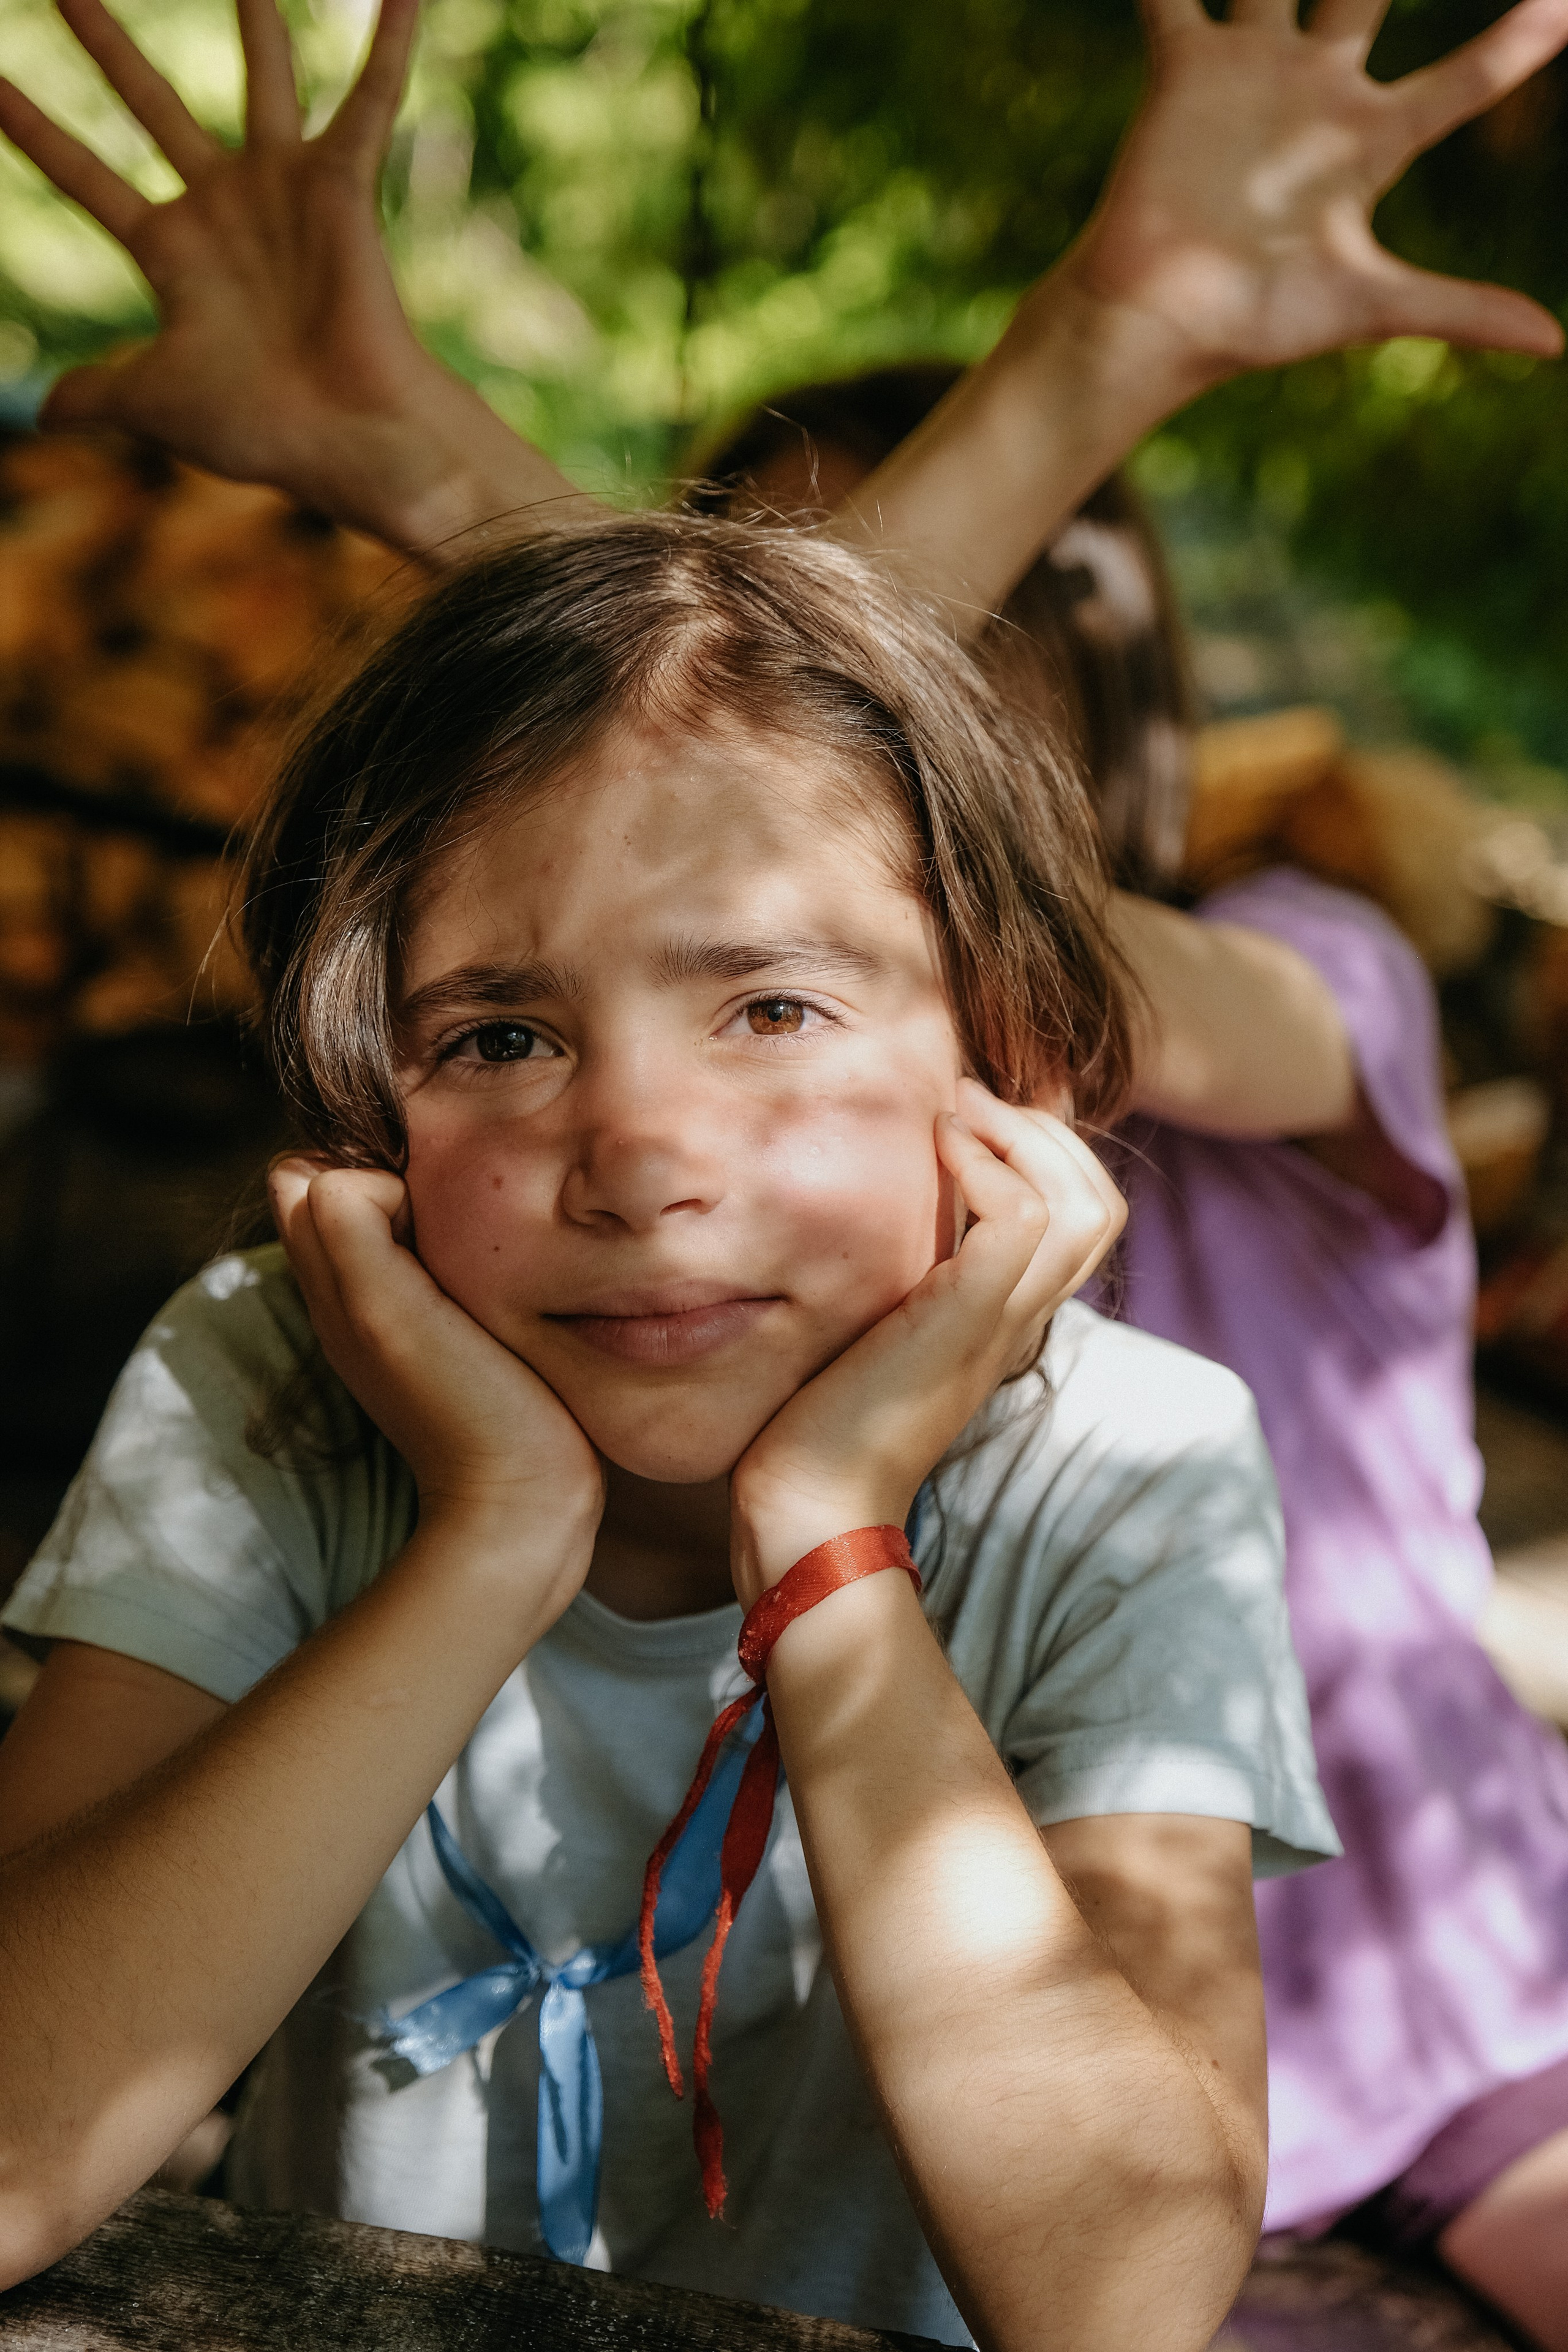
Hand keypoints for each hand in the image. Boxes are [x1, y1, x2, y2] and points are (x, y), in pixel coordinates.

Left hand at [0, 0, 580, 550]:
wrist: (345, 438)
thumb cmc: (259, 426)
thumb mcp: (153, 401)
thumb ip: (96, 391)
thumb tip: (44, 415)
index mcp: (174, 253)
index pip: (83, 174)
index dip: (34, 127)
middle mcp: (225, 208)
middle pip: (150, 103)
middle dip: (106, 44)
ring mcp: (285, 190)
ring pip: (262, 77)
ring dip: (255, 16)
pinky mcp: (344, 185)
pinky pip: (371, 100)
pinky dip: (390, 43)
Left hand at [269, 1157, 603, 1567]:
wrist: (522, 1508)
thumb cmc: (464, 1407)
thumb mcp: (386, 1307)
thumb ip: (349, 1225)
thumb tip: (361, 1178)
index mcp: (329, 1281)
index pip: (305, 1175)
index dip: (361, 1165)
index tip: (422, 1197)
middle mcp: (347, 1298)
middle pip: (337, 1194)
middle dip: (388, 1180)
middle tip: (450, 1212)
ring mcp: (392, 1323)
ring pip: (385, 1228)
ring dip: (425, 1217)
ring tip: (473, 1246)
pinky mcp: (441, 1344)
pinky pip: (427, 1265)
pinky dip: (451, 1255)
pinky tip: (489, 1284)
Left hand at [728, 1081, 1124, 1602]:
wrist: (811, 1508)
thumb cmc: (817, 1425)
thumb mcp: (867, 1332)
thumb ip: (890, 1284)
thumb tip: (868, 1224)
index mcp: (1001, 1319)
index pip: (1082, 1221)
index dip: (1047, 1152)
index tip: (973, 1119)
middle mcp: (1015, 1317)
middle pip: (1101, 1203)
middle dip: (1046, 1131)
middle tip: (968, 1104)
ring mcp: (998, 1319)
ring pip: (1086, 1203)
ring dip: (1023, 1135)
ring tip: (955, 1117)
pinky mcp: (965, 1318)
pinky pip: (1025, 1220)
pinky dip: (991, 1167)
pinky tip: (938, 1152)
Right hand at [1061, 0, 1567, 389]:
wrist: (1157, 323)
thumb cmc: (1255, 322)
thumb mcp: (1368, 306)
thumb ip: (1459, 311)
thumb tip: (1554, 345)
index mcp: (1370, 143)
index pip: (1466, 80)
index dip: (1520, 41)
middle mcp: (1316, 95)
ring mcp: (1253, 74)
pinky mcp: (1187, 72)